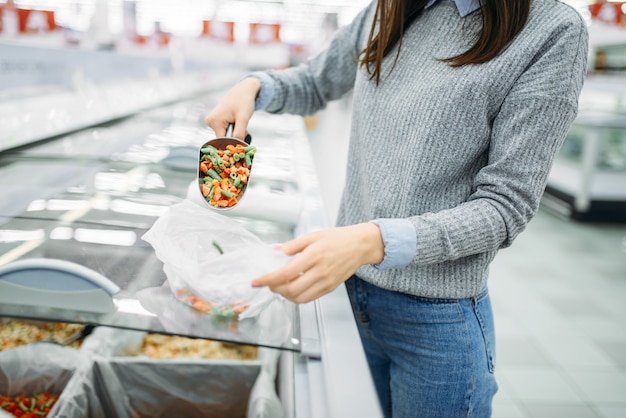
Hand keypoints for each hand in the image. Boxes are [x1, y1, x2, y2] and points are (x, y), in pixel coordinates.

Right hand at [205, 77, 260, 139]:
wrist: (243, 90)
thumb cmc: (243, 101)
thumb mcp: (243, 118)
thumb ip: (239, 133)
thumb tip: (236, 147)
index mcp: (214, 121)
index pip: (222, 141)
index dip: (232, 143)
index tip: (242, 142)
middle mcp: (210, 122)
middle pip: (223, 139)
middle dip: (235, 137)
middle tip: (244, 129)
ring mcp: (212, 121)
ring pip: (225, 135)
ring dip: (235, 133)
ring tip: (240, 122)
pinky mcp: (216, 121)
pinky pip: (224, 131)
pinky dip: (232, 129)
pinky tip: (236, 121)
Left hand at [251, 223, 383, 303]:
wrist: (360, 245)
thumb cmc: (337, 238)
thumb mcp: (313, 235)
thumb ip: (292, 246)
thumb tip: (274, 252)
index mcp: (314, 255)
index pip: (285, 273)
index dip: (268, 279)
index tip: (256, 281)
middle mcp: (321, 271)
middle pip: (291, 290)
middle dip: (275, 289)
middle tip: (269, 282)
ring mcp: (327, 282)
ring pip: (300, 298)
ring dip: (285, 295)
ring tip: (280, 285)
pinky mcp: (330, 288)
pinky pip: (310, 298)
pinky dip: (297, 296)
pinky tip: (293, 287)